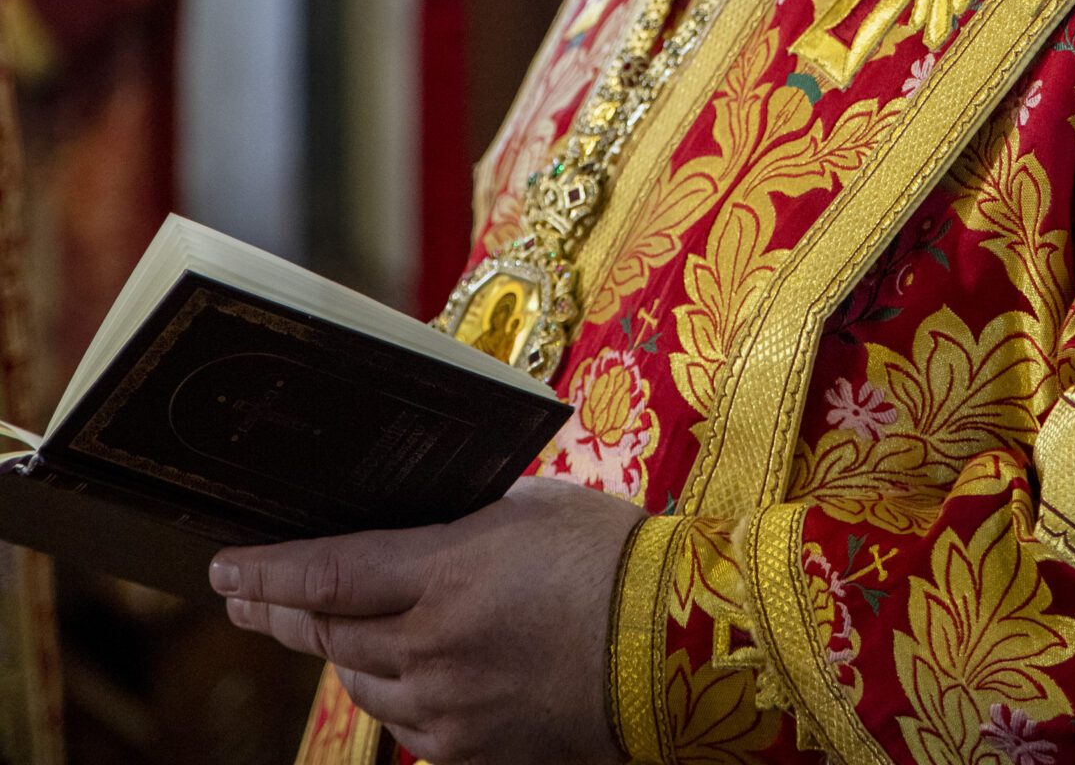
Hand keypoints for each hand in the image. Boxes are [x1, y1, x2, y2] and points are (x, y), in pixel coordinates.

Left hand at [210, 476, 643, 764]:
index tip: (224, 568)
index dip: (268, 572)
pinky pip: (406, 721)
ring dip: (336, 650)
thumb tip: (416, 525)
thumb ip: (463, 520)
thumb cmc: (612, 557)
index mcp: (448, 575)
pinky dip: (389, 689)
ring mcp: (453, 710)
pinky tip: (390, 669)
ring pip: (361, 682)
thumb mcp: (530, 509)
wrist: (676, 646)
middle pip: (331, 634)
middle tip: (244, 595)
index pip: (328, 573)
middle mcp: (436, 650)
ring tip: (319, 625)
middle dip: (282, 611)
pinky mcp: (476, 752)